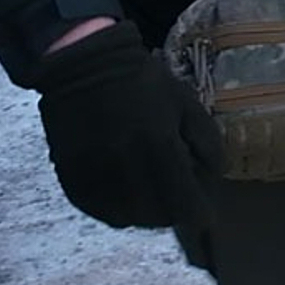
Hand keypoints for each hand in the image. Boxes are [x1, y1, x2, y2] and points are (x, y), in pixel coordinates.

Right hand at [33, 20, 222, 229]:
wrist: (86, 66)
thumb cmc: (144, 84)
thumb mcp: (187, 104)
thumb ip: (207, 143)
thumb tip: (213, 177)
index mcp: (159, 147)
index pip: (184, 202)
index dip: (199, 214)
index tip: (205, 215)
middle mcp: (126, 168)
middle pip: (156, 216)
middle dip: (173, 212)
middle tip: (177, 199)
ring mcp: (95, 175)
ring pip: (126, 218)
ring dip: (144, 214)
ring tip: (151, 197)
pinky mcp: (71, 177)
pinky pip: (97, 211)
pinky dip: (115, 210)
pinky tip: (125, 194)